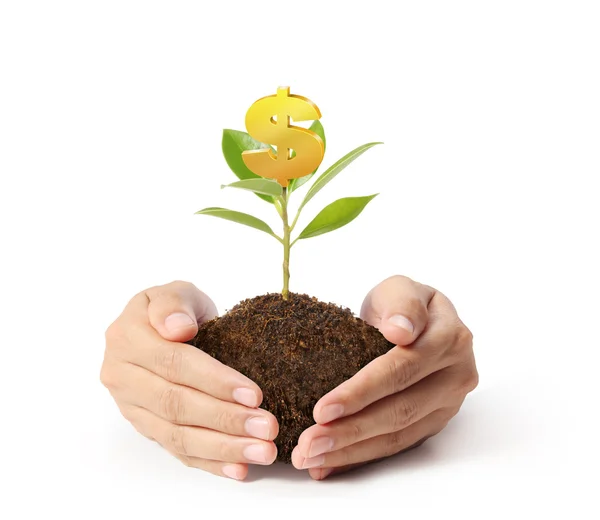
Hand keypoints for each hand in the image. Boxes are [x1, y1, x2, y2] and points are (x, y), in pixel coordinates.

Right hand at [100, 281, 278, 479]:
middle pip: (176, 404)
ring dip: (222, 447)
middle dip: (226, 419)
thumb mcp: (176, 292)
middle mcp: (122, 375)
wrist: (163, 328)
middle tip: (267, 428)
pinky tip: (238, 468)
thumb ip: (173, 304)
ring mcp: (131, 406)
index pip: (174, 363)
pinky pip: (176, 450)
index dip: (214, 380)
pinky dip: (209, 462)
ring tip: (262, 451)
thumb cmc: (176, 309)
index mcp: (127, 338)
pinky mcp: (145, 426)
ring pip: (176, 434)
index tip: (254, 394)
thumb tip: (177, 328)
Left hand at [292, 275, 477, 479]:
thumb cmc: (401, 303)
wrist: (416, 320)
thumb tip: (401, 331)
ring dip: (351, 451)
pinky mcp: (434, 421)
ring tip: (311, 459)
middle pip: (399, 410)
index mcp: (450, 339)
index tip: (322, 410)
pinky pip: (397, 444)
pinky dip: (361, 456)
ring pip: (398, 435)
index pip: (400, 370)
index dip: (361, 392)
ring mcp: (448, 403)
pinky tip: (329, 465)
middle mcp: (456, 375)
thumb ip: (402, 304)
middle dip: (350, 432)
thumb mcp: (399, 288)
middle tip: (308, 445)